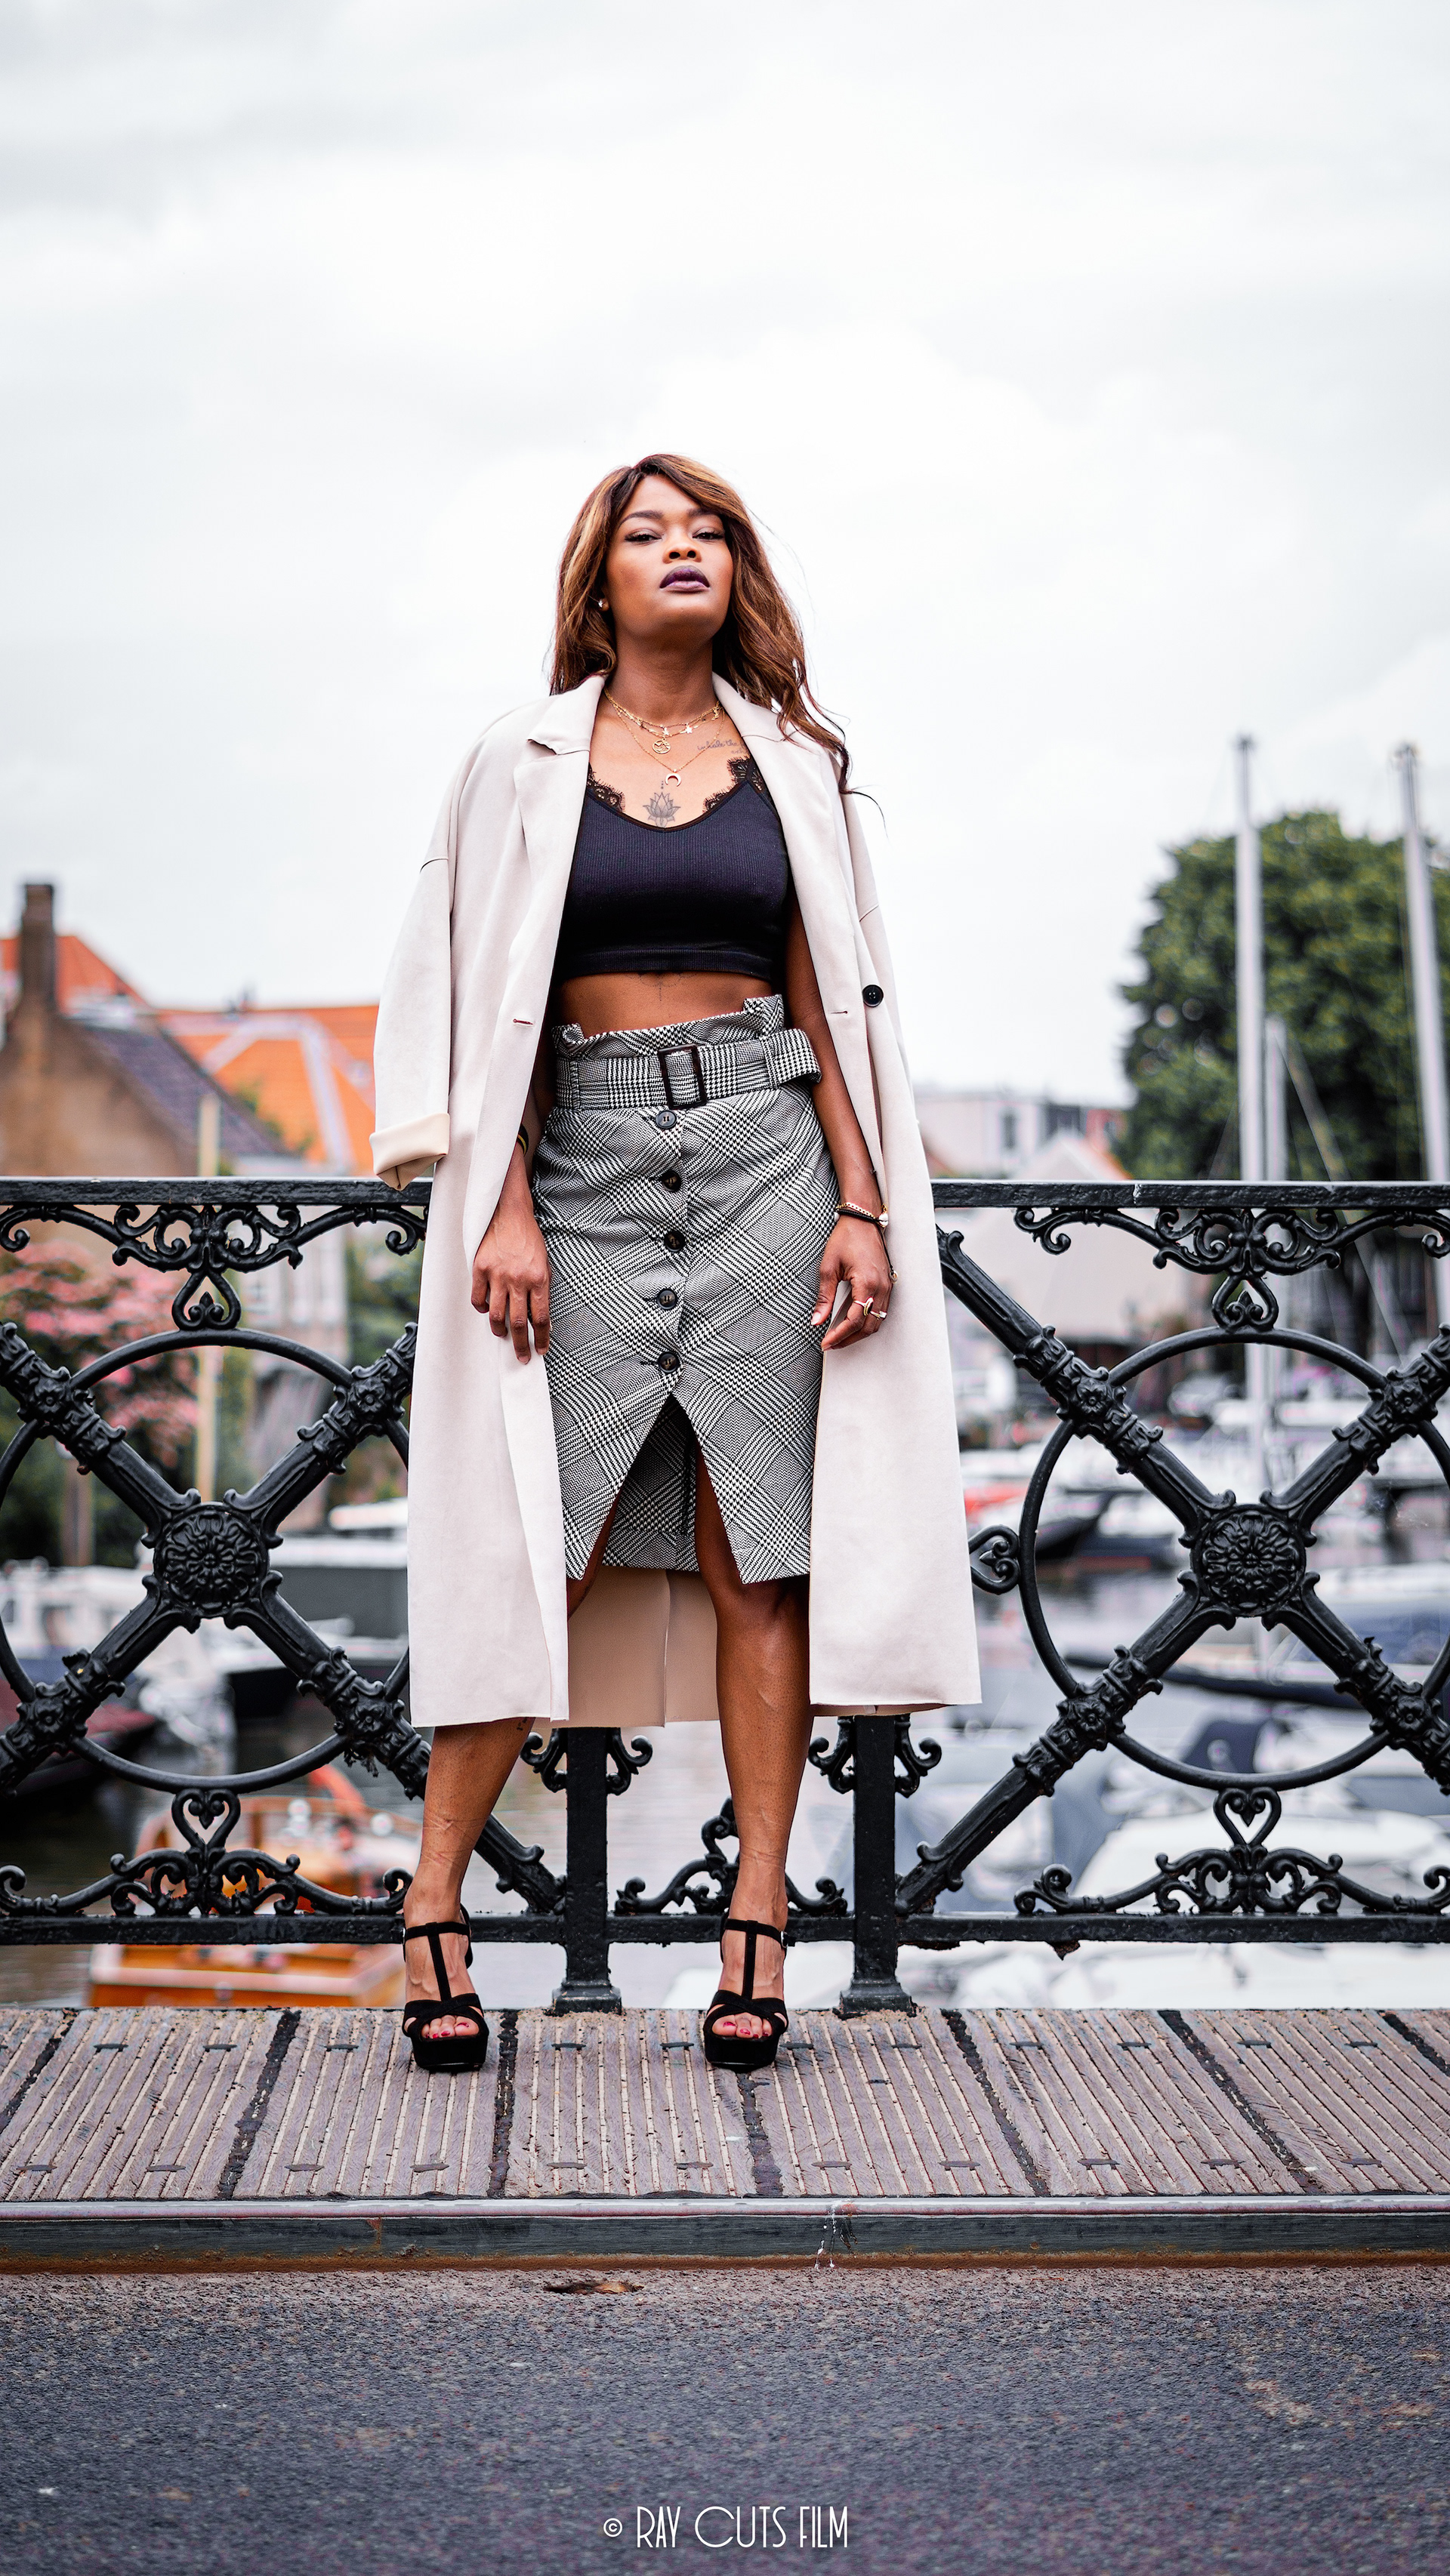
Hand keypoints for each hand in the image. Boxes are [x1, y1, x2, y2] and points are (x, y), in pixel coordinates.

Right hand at [471, 1170, 550, 1359]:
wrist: (509, 1213)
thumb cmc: (529, 1240)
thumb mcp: (544, 1264)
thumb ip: (541, 1290)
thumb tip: (539, 1319)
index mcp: (539, 1279)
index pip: (542, 1318)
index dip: (542, 1338)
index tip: (541, 1350)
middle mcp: (519, 1279)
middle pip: (520, 1323)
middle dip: (521, 1345)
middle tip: (522, 1358)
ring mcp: (498, 1275)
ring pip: (496, 1315)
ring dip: (500, 1330)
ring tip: (503, 1335)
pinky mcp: (480, 1269)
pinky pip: (477, 1298)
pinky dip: (481, 1309)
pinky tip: (486, 1311)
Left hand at [813, 1216, 892, 1350]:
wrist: (863, 1221)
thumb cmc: (846, 1238)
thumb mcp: (829, 1268)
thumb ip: (824, 1297)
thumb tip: (817, 1320)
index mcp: (867, 1283)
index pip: (854, 1321)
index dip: (839, 1336)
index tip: (826, 1343)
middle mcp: (881, 1288)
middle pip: (868, 1326)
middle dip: (849, 1339)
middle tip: (831, 1344)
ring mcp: (887, 1287)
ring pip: (877, 1321)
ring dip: (859, 1333)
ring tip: (840, 1336)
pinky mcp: (887, 1285)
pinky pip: (881, 1311)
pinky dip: (868, 1322)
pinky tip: (853, 1323)